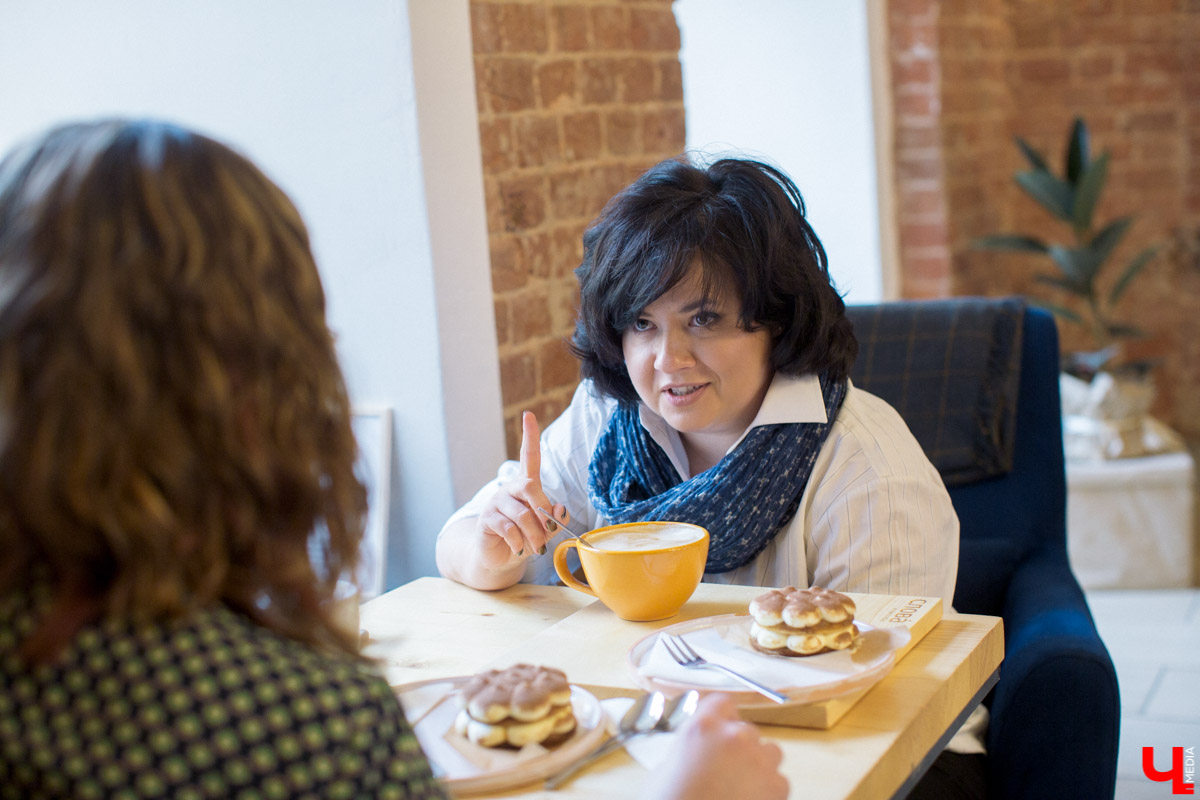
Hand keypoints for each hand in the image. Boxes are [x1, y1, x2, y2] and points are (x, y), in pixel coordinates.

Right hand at [474, 411, 568, 567]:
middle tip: (548, 531)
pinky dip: (520, 543)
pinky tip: (519, 549)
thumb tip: (559, 510)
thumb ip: (555, 519)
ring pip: (521, 514)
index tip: (528, 415)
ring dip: (534, 535)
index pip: (528, 456)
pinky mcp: (486, 520)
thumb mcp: (545, 529)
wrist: (499, 557)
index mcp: (526, 486)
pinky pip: (509, 529)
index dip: (529, 436)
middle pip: (530, 487)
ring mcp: (496, 503)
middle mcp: (509, 489)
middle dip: (543, 511)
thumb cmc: (525, 538)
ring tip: (536, 547)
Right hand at [649, 694, 787, 799]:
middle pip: (745, 730)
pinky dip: (767, 791)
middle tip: (722, 772)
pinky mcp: (778, 787)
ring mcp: (760, 761)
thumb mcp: (665, 771)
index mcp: (703, 728)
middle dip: (737, 748)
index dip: (720, 717)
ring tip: (738, 790)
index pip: (722, 703)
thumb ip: (688, 749)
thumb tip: (698, 751)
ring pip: (768, 752)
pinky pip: (778, 780)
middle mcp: (735, 737)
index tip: (717, 729)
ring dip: (757, 766)